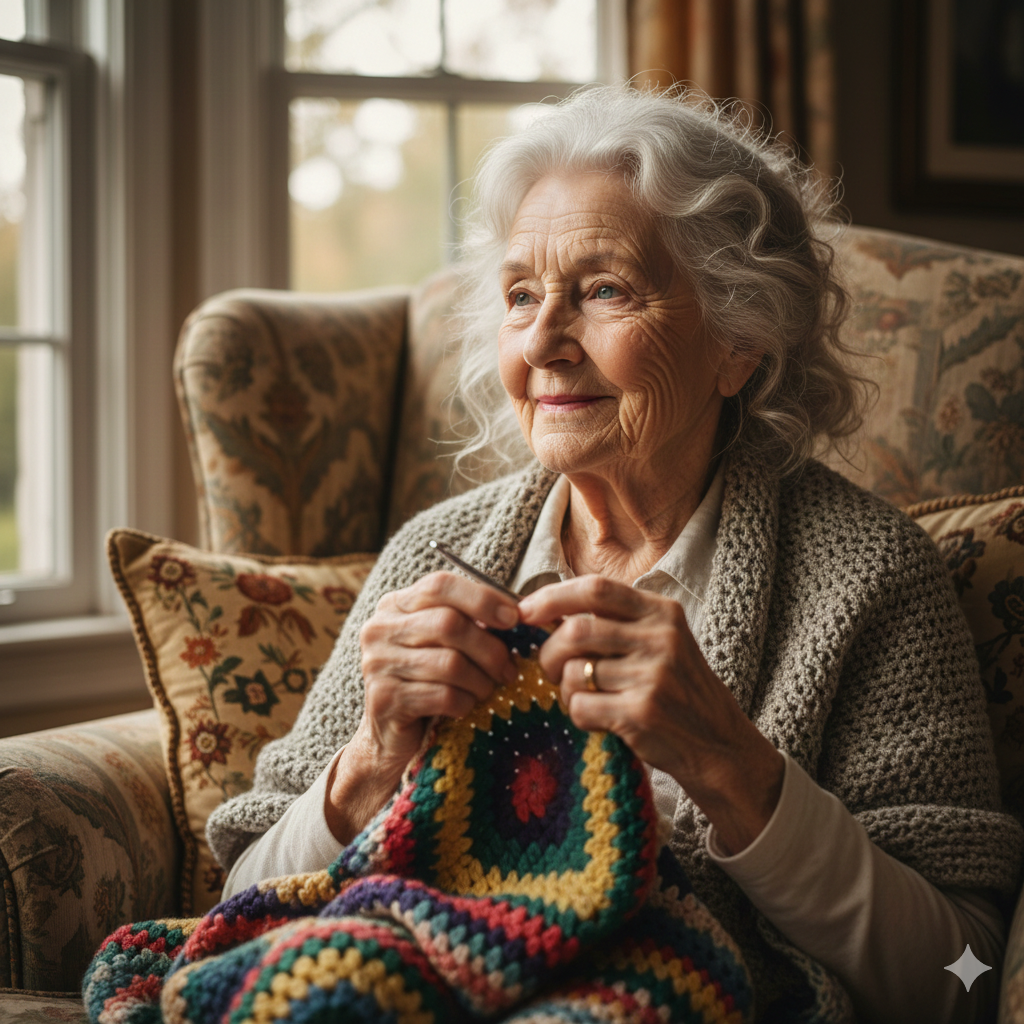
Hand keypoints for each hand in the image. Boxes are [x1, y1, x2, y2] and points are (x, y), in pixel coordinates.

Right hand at [325, 571, 518, 843]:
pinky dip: (465, 702)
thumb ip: (470, 622)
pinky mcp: (384, 699)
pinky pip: (443, 695)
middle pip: (448, 624)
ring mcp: (377, 664)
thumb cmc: (430, 681)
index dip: (482, 598)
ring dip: (480, 680)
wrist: (392, 736)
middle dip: (489, 648)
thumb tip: (519, 612)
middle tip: (509, 669)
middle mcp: (379, 629)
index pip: (440, 585)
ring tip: (487, 690)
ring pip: (450, 662)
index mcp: (396, 605)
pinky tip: (466, 707)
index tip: (513, 618)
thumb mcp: (445, 643)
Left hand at [517, 575, 783, 854]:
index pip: (595, 589)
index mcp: (662, 612)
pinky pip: (581, 706)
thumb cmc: (677, 691)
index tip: (525, 612)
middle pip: (575, 630)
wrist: (719, 744)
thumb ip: (616, 623)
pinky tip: (598, 719)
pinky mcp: (643, 712)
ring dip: (565, 689)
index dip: (552, 597)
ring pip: (575, 672)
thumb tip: (544, 611)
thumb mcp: (660, 642)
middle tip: (551, 669)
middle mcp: (661, 638)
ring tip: (581, 698)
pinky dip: (577, 715)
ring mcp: (653, 675)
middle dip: (550, 652)